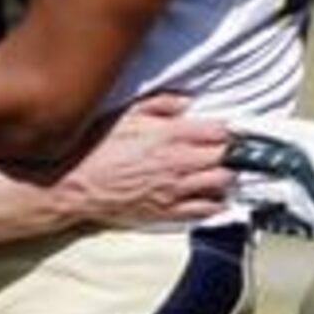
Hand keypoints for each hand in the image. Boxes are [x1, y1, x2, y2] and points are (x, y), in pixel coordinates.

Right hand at [59, 96, 231, 226]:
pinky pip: (204, 210)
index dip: (233, 129)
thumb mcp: (124, 114)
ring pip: (222, 184)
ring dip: (228, 176)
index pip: (220, 131)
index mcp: (171, 135)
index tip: (238, 128)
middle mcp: (179, 163)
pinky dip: (216, 203)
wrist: (74, 186)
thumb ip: (159, 104)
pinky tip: (216, 197)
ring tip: (226, 171)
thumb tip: (185, 102)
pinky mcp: (167, 211)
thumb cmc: (95, 149)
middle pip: (228, 158)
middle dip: (237, 152)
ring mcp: (175, 190)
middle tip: (238, 150)